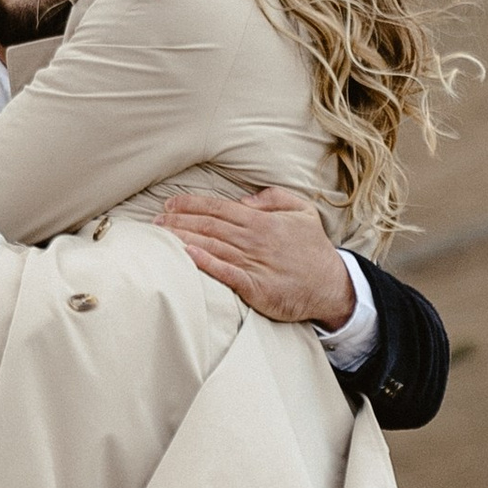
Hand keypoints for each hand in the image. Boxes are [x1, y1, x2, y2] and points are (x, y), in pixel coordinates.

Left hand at [158, 185, 355, 328]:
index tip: (169, 204)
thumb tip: (243, 200)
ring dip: (183, 239)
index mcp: (261, 221)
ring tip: (160, 235)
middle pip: (208, 226)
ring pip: (211, 246)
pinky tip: (187, 256)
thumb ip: (273, 198)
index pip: (218, 208)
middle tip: (155, 220)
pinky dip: (205, 263)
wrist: (332, 285)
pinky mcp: (255, 288)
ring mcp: (254, 264)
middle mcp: (254, 240)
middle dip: (178, 221)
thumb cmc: (313, 248)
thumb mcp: (302, 210)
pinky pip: (225, 273)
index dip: (191, 204)